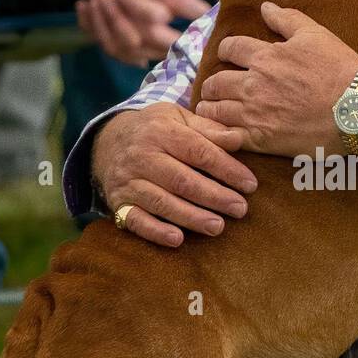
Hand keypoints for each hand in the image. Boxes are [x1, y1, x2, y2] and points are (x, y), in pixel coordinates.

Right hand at [91, 102, 257, 247]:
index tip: (250, 185)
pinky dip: (156, 231)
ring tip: (218, 227)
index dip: (227, 169)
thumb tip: (239, 138)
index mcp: (161, 131)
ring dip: (192, 217)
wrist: (107, 141)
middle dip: (214, 196)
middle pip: (182, 180)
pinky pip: (136, 220)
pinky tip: (177, 239)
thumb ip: (208, 128)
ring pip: (162, 202)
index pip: (199, 152)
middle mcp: (142, 156)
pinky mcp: (118, 202)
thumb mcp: (178, 118)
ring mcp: (129, 181)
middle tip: (240, 209)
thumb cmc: (155, 130)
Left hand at [195, 2, 357, 155]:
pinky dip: (216, 133)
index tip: (227, 55)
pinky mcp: (260, 139)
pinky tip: (215, 133)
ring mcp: (254, 113)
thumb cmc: (340, 71)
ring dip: (209, 107)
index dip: (225, 50)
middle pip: (216, 82)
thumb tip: (265, 7)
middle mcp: (253, 84)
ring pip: (215, 109)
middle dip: (212, 84)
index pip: (230, 48)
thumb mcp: (316, 35)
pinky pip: (226, 136)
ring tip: (208, 109)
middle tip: (212, 87)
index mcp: (265, 57)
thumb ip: (288, 19)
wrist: (356, 110)